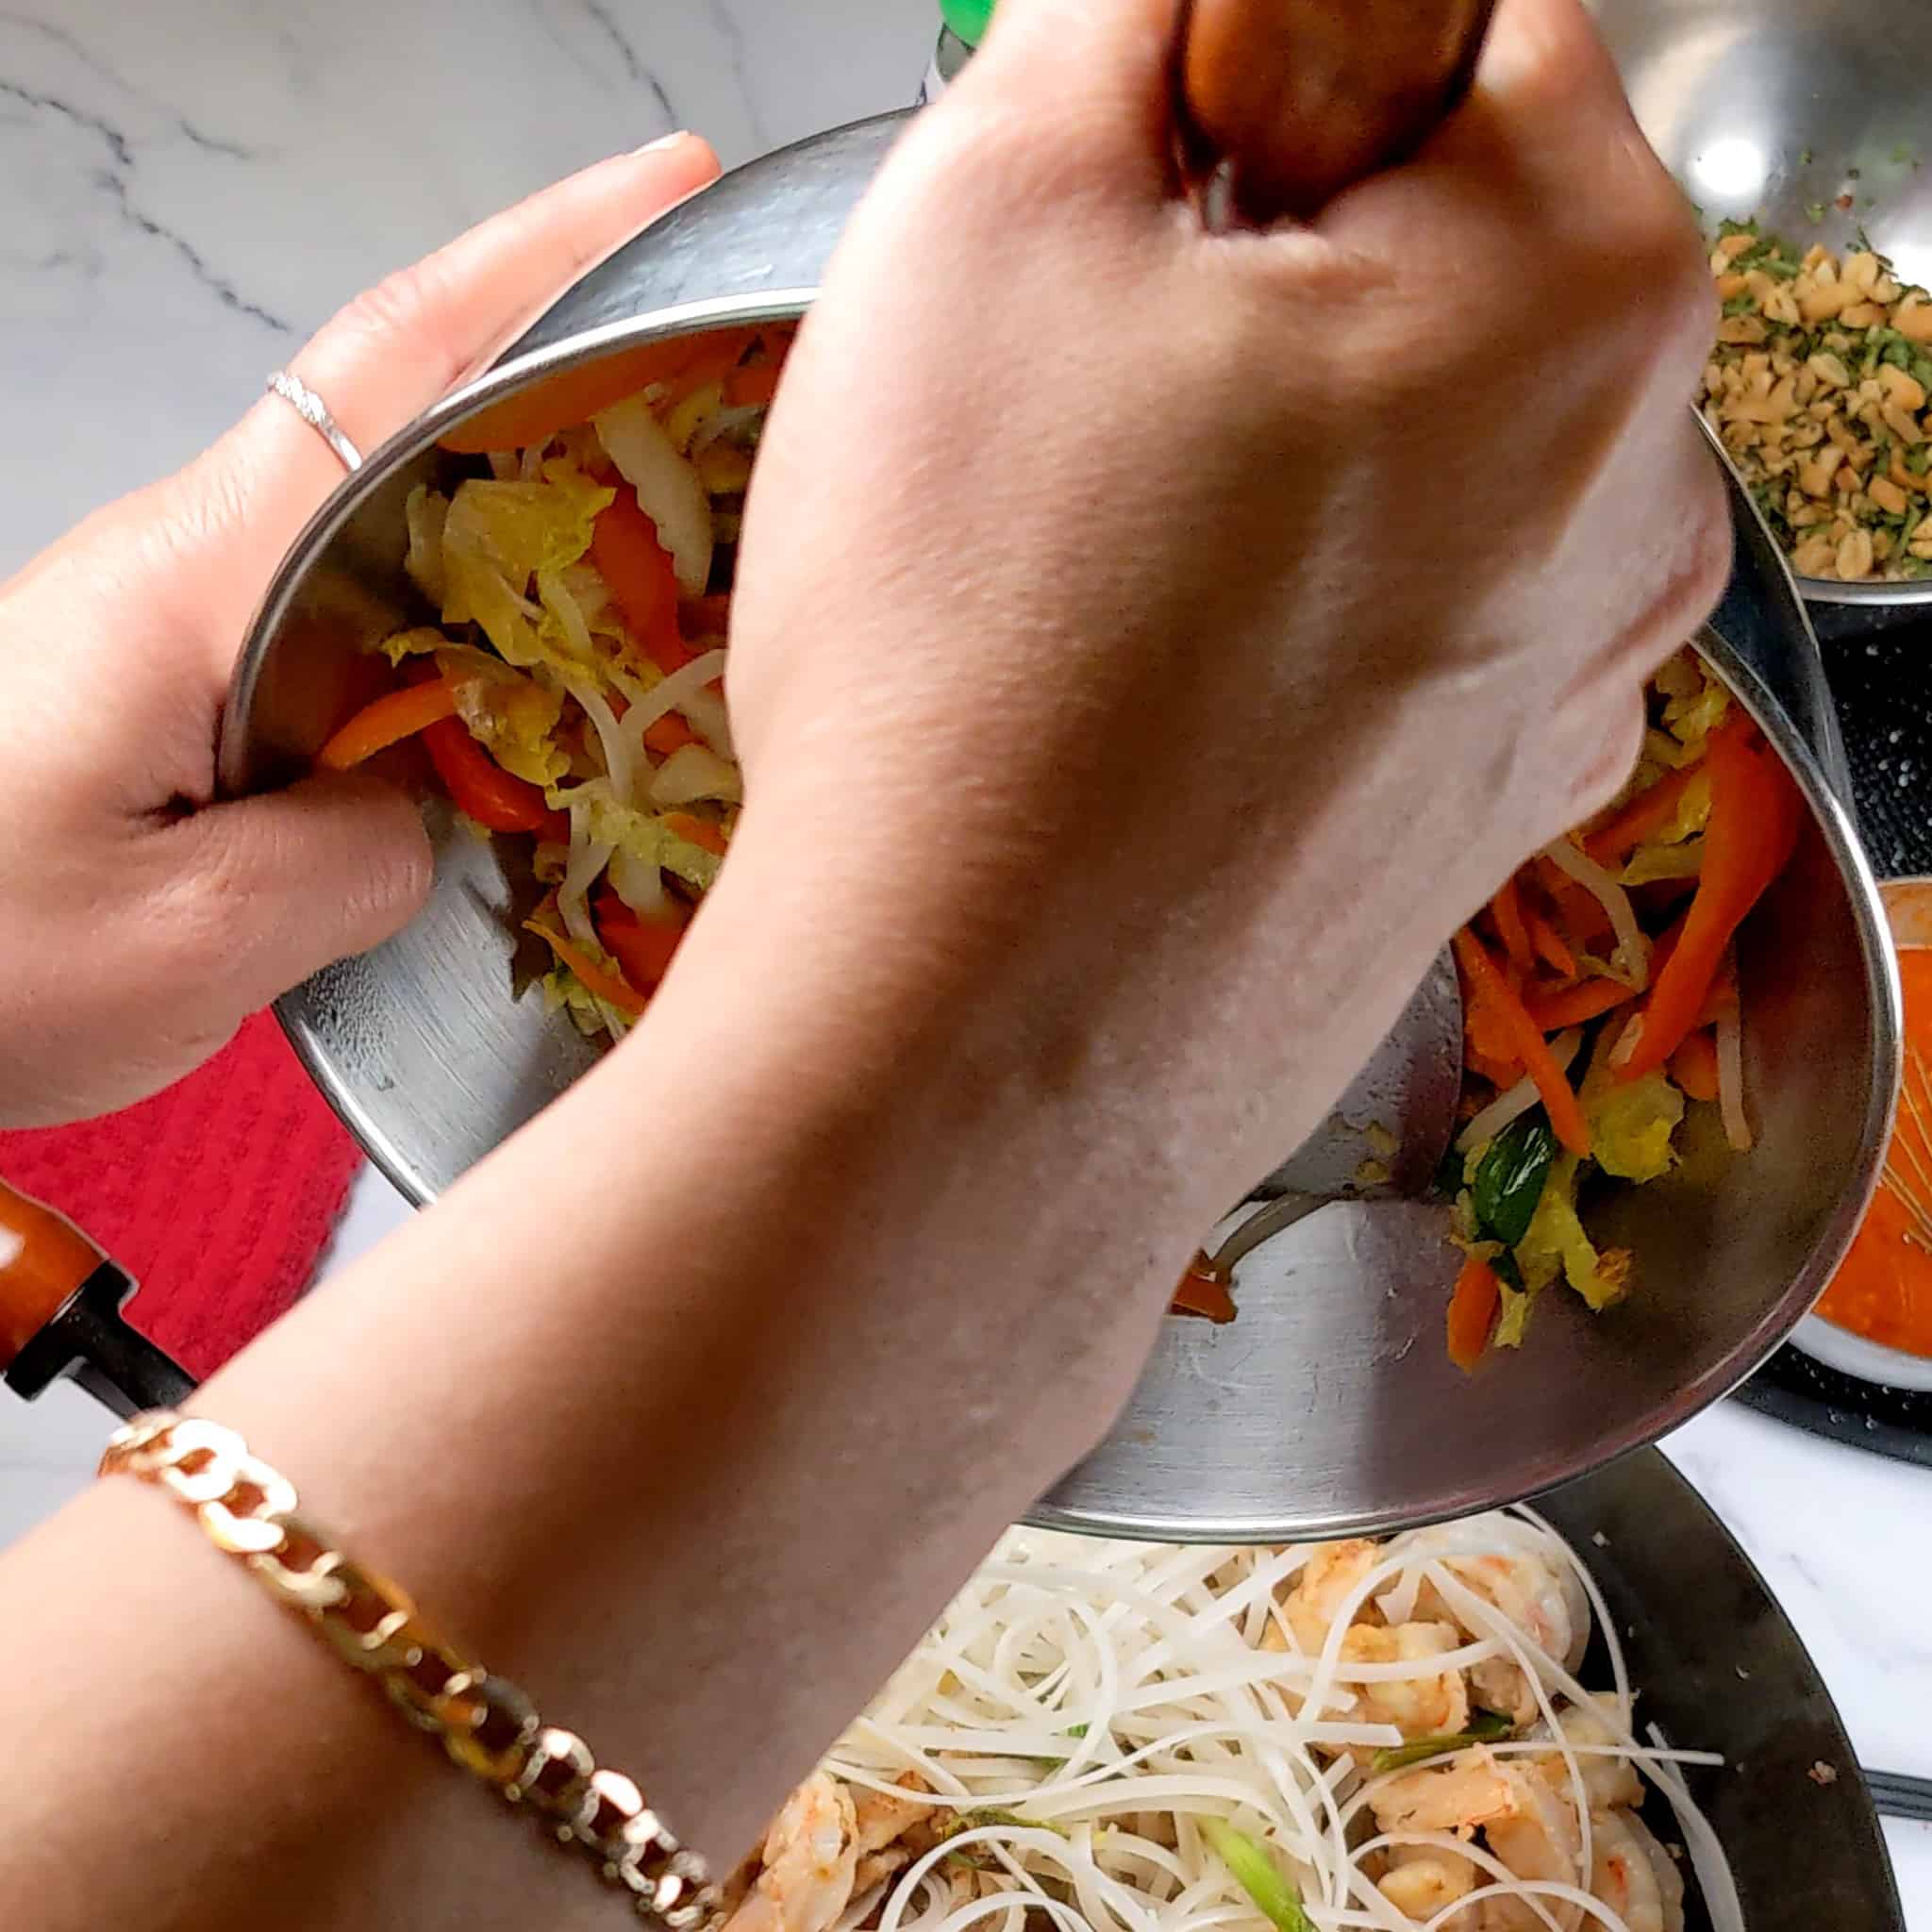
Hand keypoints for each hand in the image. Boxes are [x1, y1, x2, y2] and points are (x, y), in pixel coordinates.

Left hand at [0, 136, 717, 1128]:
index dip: (542, 262)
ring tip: (667, 537)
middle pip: (414, 411)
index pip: (395, 366)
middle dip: (573, 364)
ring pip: (395, 517)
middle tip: (722, 380)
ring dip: (531, 503)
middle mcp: (199, 560)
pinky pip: (357, 609)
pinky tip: (528, 677)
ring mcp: (188, 610)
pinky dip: (464, 609)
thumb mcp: (185, 943)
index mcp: (203, 579)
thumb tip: (437, 810)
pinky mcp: (184, 676)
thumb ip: (357, 861)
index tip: (666, 184)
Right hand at [725, 0, 1726, 1349]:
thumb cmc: (982, 667)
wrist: (969, 1057)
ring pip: (1405, 445)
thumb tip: (1176, 14)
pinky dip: (1270, 605)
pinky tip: (1136, 680)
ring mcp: (1569, 676)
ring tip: (1084, 560)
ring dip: (1249, 446)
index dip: (1245, 73)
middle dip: (1253, 263)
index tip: (1130, 180)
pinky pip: (1382, 618)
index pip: (1451, 19)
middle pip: (1439, 248)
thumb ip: (1121, 24)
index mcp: (1580, 285)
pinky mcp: (1471, 809)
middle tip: (1068, 381)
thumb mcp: (990, 211)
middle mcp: (1633, 494)